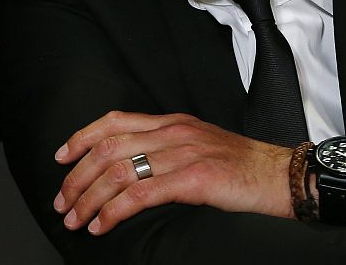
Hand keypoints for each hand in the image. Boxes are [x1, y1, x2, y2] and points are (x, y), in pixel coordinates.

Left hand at [53, 110, 293, 234]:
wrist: (284, 176)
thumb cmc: (243, 168)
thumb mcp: (199, 146)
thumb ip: (166, 149)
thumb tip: (131, 168)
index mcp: (171, 122)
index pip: (114, 121)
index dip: (82, 137)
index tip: (61, 156)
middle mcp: (172, 132)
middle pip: (109, 147)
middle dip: (78, 175)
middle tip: (61, 199)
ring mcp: (182, 154)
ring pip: (119, 170)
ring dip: (89, 197)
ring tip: (74, 218)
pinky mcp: (194, 179)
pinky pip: (142, 194)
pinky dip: (114, 211)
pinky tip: (102, 225)